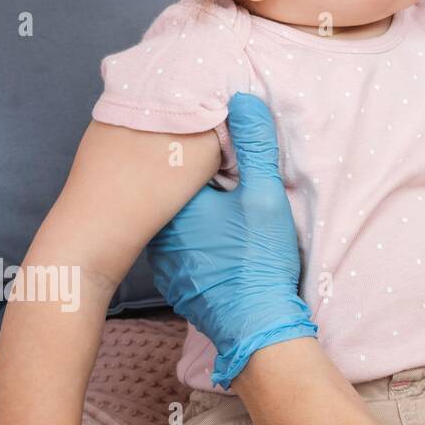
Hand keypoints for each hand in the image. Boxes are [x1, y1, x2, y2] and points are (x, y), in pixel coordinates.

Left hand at [147, 93, 315, 388]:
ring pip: (180, 222)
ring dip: (201, 215)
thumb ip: (255, 146)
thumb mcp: (266, 195)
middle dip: (200, 182)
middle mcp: (158, 232)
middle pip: (177, 191)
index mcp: (174, 204)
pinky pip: (185, 250)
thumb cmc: (259, 260)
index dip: (204, 151)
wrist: (255, 326)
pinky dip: (201, 242)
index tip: (225, 147)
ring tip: (230, 211)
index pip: (179, 161)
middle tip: (231, 178)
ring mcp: (164, 262)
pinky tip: (224, 245)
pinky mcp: (177, 283)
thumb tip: (243, 98)